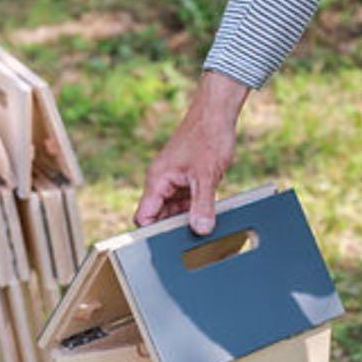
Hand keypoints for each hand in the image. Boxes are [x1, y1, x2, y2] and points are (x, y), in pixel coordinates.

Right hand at [134, 70, 249, 232]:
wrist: (217, 114)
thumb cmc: (207, 136)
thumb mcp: (206, 175)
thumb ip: (202, 204)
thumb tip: (200, 229)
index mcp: (157, 180)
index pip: (144, 216)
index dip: (150, 234)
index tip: (164, 247)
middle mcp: (162, 183)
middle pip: (159, 217)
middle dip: (172, 230)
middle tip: (190, 242)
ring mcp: (176, 183)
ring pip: (175, 213)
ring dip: (187, 221)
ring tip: (202, 227)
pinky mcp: (189, 182)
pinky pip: (188, 204)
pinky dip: (197, 212)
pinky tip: (208, 217)